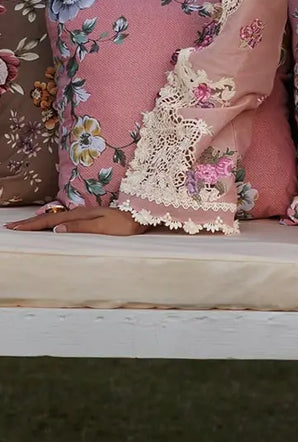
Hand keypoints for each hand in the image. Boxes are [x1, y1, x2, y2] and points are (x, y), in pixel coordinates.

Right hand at [5, 205, 148, 234]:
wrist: (141, 215)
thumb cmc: (124, 224)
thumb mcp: (102, 227)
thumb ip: (80, 228)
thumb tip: (56, 229)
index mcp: (79, 215)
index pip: (50, 221)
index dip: (31, 225)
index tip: (15, 228)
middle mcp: (79, 213)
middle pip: (49, 217)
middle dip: (29, 222)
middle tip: (12, 226)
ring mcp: (84, 214)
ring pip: (55, 217)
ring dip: (38, 221)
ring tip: (24, 225)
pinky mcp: (89, 217)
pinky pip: (63, 219)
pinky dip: (51, 221)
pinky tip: (49, 223)